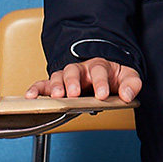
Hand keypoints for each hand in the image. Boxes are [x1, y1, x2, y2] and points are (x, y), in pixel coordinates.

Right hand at [25, 58, 141, 103]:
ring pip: (59, 76)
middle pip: (75, 71)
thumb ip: (131, 85)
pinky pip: (44, 84)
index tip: (102, 95)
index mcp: (100, 65)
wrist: (104, 68)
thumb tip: (127, 95)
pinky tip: (31, 95)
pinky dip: (37, 89)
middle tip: (74, 93)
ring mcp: (68, 76)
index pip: (99, 71)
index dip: (100, 82)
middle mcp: (81, 69)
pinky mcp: (57, 85)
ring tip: (57, 96)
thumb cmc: (114, 74)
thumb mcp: (128, 76)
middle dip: (73, 82)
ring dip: (57, 86)